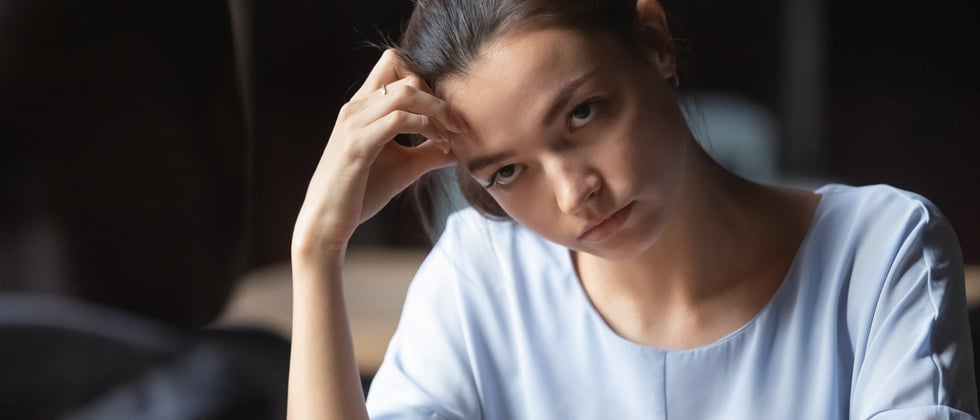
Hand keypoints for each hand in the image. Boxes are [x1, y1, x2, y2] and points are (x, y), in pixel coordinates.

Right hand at [292, 49, 465, 256]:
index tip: (446, 112)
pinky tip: (438, 145)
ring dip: (438, 109)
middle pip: (406, 73)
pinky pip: (399, 119)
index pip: (394, 64)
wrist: (326, 221)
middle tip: (458, 125)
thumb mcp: (404, 166)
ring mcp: (355, 123)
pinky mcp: (358, 144)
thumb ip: (429, 152)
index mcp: (363, 107)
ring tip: (451, 134)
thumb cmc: (361, 193)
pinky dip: (427, 127)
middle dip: (438, 96)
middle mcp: (357, 107)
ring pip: (406, 92)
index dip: (427, 82)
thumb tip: (461, 147)